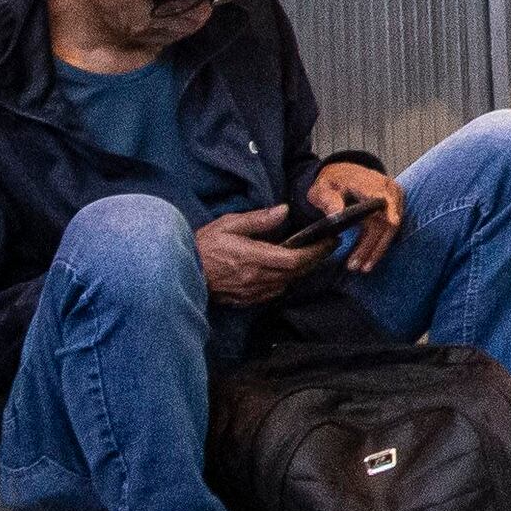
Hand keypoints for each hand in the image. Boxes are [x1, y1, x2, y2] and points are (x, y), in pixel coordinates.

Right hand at [196, 207, 321, 304]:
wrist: (180, 272)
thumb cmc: (203, 246)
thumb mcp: (229, 224)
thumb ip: (258, 219)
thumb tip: (283, 210)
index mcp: (254, 258)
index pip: (296, 259)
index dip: (317, 252)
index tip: (330, 241)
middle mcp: (257, 278)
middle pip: (297, 273)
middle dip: (316, 260)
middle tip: (327, 246)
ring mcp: (252, 291)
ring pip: (288, 283)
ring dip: (302, 271)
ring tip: (311, 255)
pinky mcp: (246, 299)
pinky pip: (274, 292)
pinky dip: (285, 280)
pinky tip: (286, 271)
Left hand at [305, 158, 404, 273]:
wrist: (341, 173)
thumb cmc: (331, 181)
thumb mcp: (322, 188)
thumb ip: (328, 199)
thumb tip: (338, 213)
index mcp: (370, 183)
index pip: (384, 200)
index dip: (389, 214)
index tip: (391, 226)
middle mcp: (387, 190)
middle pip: (387, 222)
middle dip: (374, 246)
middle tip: (358, 266)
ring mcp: (392, 200)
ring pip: (389, 230)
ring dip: (376, 250)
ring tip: (361, 267)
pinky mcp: (392, 210)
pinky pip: (387, 231)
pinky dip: (377, 246)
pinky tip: (366, 259)